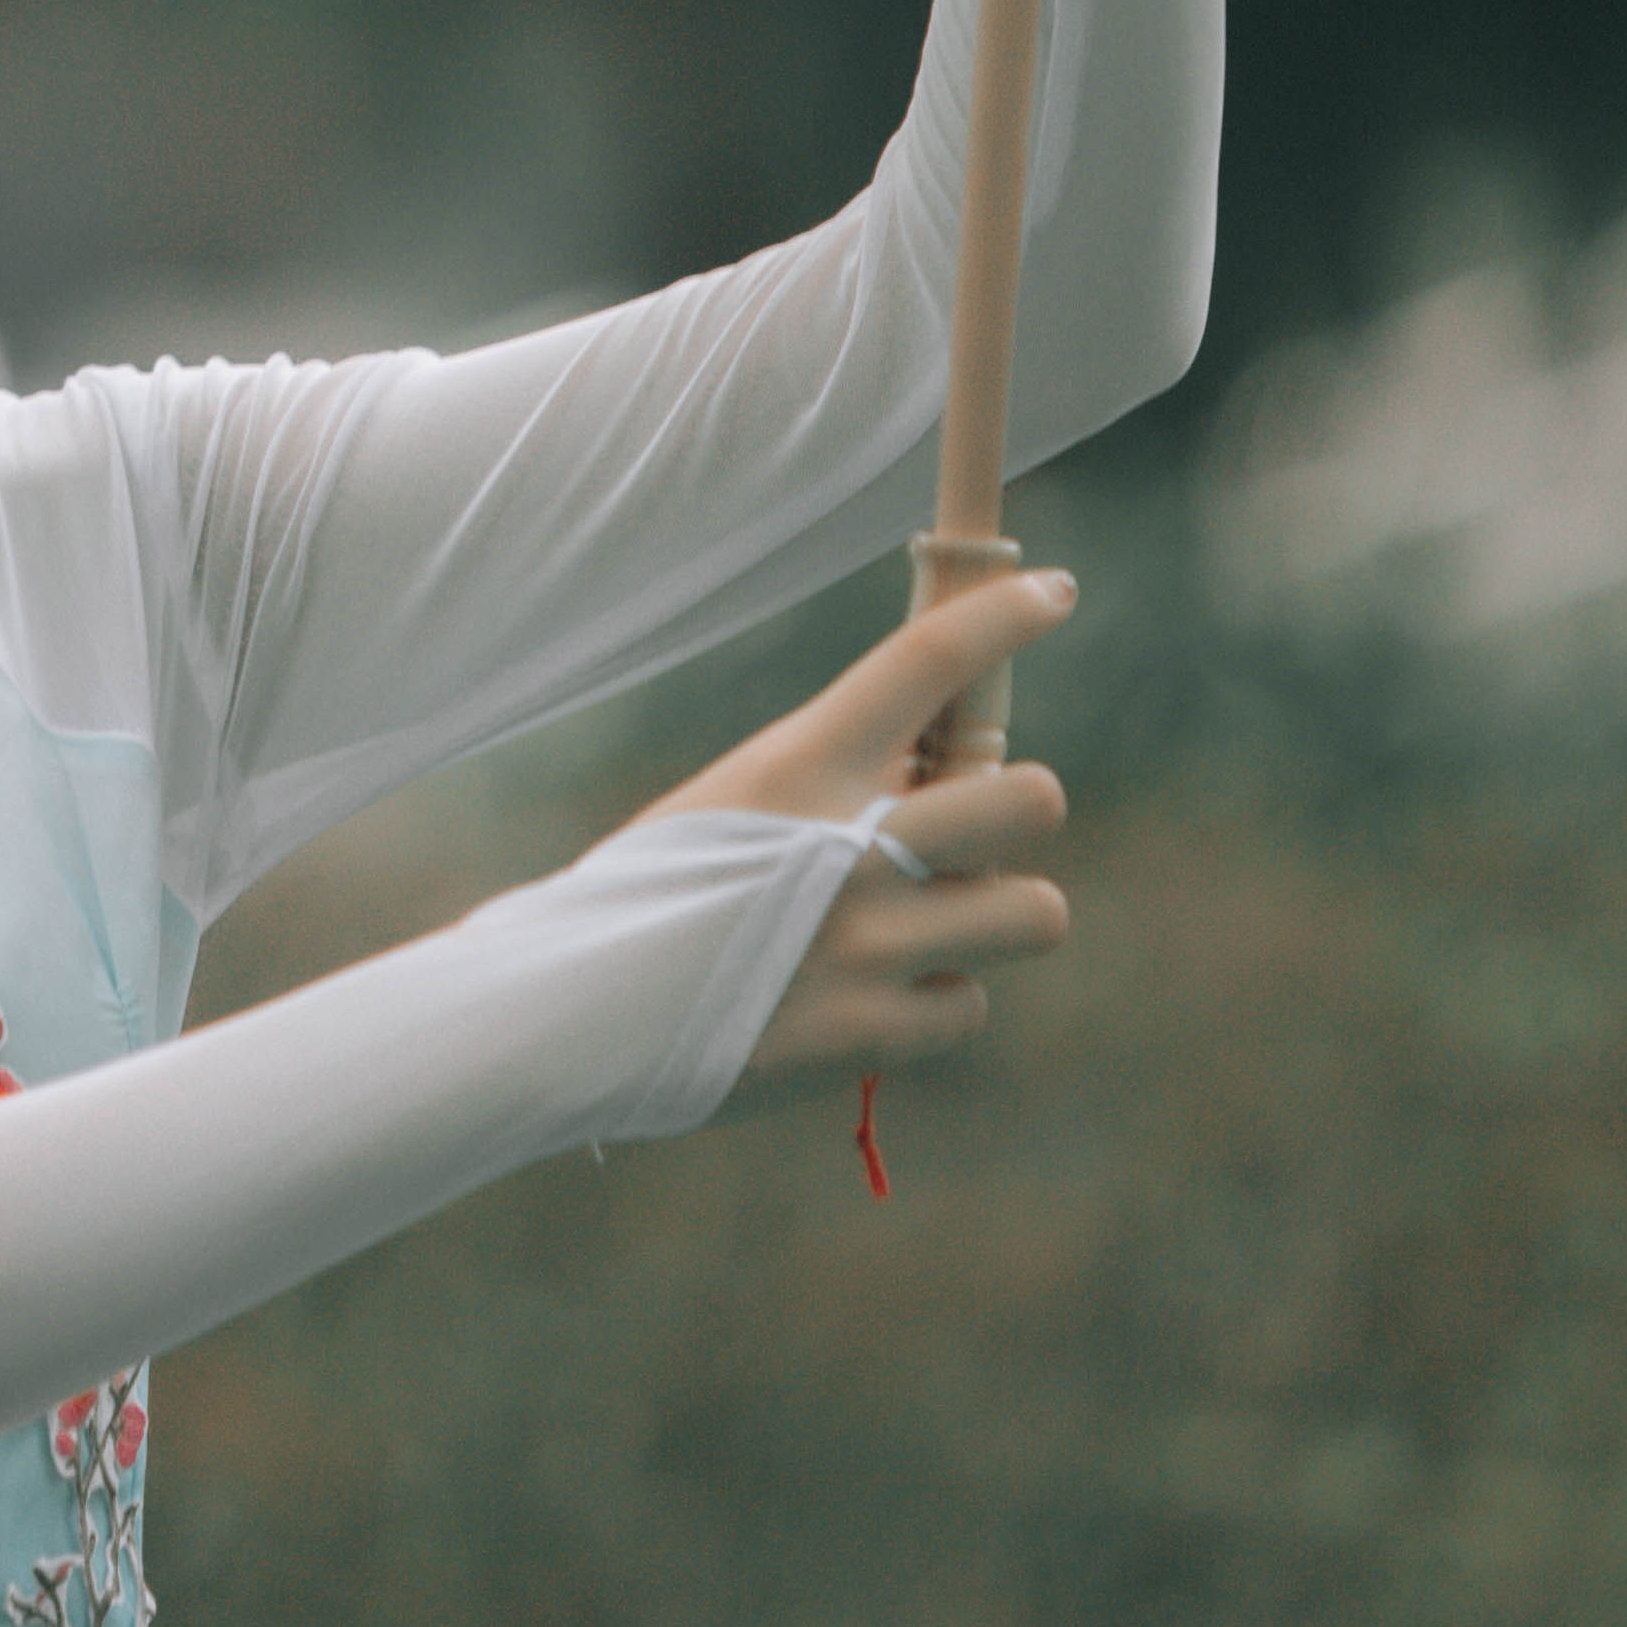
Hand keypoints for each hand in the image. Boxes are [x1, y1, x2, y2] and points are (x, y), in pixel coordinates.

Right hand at [635, 571, 1079, 1089]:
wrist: (572, 1011)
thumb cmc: (659, 889)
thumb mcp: (738, 799)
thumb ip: (839, 780)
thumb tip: (953, 768)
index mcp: (802, 764)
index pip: (927, 659)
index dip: (1004, 616)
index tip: (1055, 593)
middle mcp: (849, 847)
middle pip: (1033, 798)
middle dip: (1022, 808)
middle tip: (970, 832)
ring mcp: (867, 945)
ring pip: (1035, 912)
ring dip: (991, 918)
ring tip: (922, 928)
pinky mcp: (871, 1033)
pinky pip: (968, 1006)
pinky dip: (929, 1006)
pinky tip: (863, 1000)